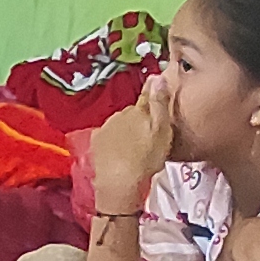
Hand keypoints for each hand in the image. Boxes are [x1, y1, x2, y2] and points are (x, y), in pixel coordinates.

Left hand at [85, 78, 178, 213]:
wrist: (119, 183)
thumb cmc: (146, 158)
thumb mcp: (162, 131)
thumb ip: (160, 104)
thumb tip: (157, 76)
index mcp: (138, 110)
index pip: (147, 95)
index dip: (154, 94)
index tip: (157, 89)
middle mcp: (119, 114)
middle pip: (133, 112)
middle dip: (140, 117)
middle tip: (149, 132)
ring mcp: (106, 127)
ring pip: (121, 123)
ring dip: (127, 129)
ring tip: (135, 145)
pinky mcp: (97, 141)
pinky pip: (109, 135)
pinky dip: (115, 140)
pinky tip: (120, 151)